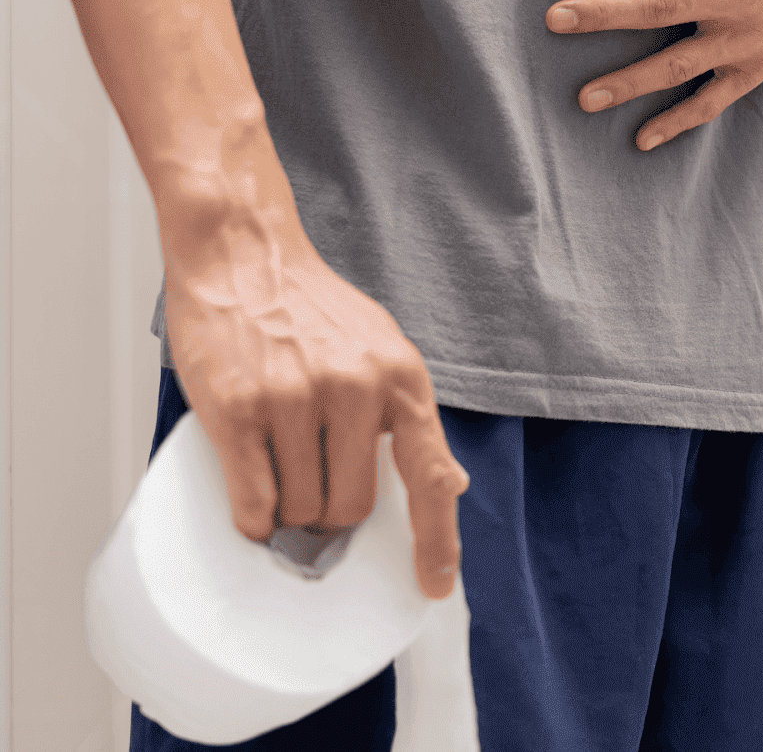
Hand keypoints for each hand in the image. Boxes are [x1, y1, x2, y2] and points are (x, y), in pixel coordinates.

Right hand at [164, 229, 469, 599]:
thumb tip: (446, 483)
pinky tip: (253, 494)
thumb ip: (408, 415)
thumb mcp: (382, 350)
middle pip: (353, 507)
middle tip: (314, 489)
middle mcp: (356, 389)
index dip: (437, 540)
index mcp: (402, 378)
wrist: (243, 254)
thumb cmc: (311, 309)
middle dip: (332, 515)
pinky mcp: (239, 408)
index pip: (430, 476)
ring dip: (288, 512)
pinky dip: (253, 515)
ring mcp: (295, 399)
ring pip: (301, 509)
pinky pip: (254, 501)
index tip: (434, 585)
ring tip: (279, 467)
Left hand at [544, 0, 762, 150]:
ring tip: (583, 97)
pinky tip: (639, 138)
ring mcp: (743, 37)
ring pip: (679, 64)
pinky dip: (678, 122)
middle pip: (657, 7)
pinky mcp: (754, 67)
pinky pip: (711, 101)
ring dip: (631, 82)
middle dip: (602, 15)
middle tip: (553, 21)